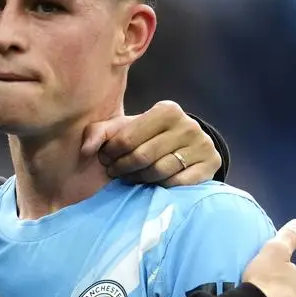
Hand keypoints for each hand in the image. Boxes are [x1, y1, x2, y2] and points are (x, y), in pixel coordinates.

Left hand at [81, 100, 220, 187]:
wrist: (186, 146)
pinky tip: (153, 183)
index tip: (105, 160)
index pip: (127, 139)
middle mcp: (187, 124)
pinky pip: (178, 183)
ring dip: (140, 179)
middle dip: (123, 168)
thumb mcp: (124, 129)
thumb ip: (99, 132)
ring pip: (160, 171)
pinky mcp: (211, 164)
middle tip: (116, 173)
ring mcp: (202, 144)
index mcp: (166, 110)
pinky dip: (162, 186)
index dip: (110, 153)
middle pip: (142, 157)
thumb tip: (85, 150)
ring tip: (132, 177)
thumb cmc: (148, 137)